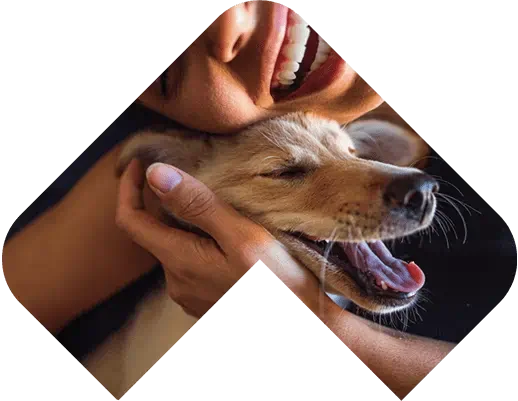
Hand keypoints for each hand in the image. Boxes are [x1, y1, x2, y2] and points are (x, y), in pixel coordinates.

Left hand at [115, 159, 321, 317]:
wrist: (303, 324)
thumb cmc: (279, 281)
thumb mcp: (241, 235)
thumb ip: (197, 205)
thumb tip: (156, 173)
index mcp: (179, 261)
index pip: (130, 220)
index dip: (129, 188)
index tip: (142, 163)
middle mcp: (175, 281)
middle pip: (155, 232)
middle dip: (168, 203)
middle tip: (197, 177)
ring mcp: (188, 294)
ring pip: (175, 246)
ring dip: (187, 223)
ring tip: (218, 204)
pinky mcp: (203, 300)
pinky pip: (190, 262)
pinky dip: (199, 241)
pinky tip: (226, 235)